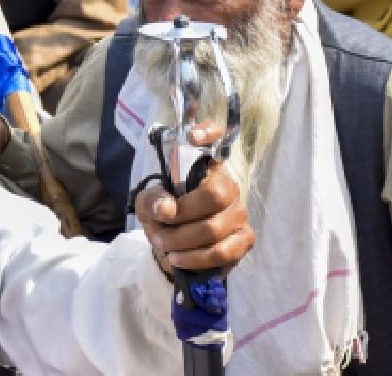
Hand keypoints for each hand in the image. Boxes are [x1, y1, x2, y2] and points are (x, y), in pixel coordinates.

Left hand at [136, 121, 253, 275]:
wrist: (174, 251)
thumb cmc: (164, 219)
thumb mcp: (148, 205)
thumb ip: (153, 200)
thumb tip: (166, 208)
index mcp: (206, 170)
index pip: (217, 141)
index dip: (209, 133)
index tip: (192, 137)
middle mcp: (228, 187)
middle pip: (214, 194)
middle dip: (181, 215)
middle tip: (160, 226)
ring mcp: (239, 213)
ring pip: (213, 228)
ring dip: (181, 241)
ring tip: (163, 245)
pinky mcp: (244, 240)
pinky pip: (222, 252)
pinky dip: (195, 258)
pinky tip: (178, 258)